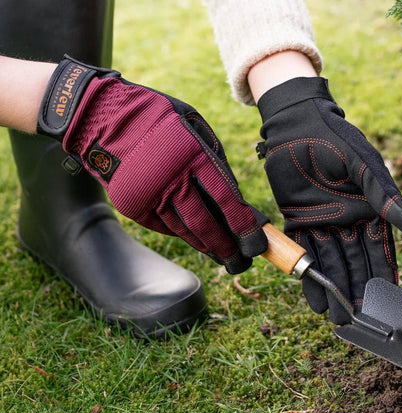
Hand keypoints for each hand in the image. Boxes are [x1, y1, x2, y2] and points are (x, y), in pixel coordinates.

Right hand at [37, 55, 266, 273]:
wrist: (101, 117)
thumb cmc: (157, 119)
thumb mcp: (193, 127)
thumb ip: (214, 161)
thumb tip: (233, 199)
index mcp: (193, 154)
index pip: (226, 199)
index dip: (243, 226)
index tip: (256, 243)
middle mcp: (171, 179)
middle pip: (205, 224)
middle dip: (226, 246)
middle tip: (240, 260)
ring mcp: (149, 195)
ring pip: (184, 231)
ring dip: (205, 245)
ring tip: (221, 254)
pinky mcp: (133, 206)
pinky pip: (164, 228)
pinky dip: (182, 234)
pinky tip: (195, 239)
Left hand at [256, 77, 401, 323]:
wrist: (296, 125)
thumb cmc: (335, 139)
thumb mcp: (364, 166)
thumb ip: (384, 196)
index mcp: (368, 208)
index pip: (379, 248)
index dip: (383, 274)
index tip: (387, 299)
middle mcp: (347, 220)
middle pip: (354, 261)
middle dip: (355, 289)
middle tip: (357, 319)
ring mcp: (322, 222)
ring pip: (330, 262)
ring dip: (333, 288)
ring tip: (335, 316)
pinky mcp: (298, 220)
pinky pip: (304, 251)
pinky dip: (308, 273)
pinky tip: (312, 295)